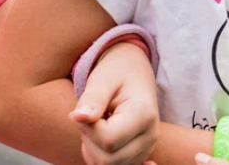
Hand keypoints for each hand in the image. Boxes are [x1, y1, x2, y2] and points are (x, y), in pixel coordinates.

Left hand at [68, 42, 158, 164]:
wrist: (133, 72)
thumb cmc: (117, 72)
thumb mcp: (102, 78)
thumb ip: (92, 98)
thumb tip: (78, 118)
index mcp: (144, 114)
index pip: (108, 139)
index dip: (87, 128)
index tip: (83, 109)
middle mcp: (150, 136)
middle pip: (108, 160)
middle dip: (89, 140)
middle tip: (88, 116)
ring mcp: (146, 148)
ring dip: (93, 148)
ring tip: (96, 123)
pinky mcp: (139, 155)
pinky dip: (99, 157)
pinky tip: (98, 138)